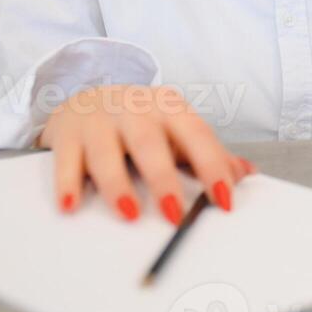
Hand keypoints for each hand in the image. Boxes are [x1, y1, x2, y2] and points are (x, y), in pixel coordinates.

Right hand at [36, 84, 254, 223]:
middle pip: (150, 142)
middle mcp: (135, 109)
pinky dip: (68, 183)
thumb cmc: (142, 122)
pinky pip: (66, 160)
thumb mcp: (177, 130)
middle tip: (174, 214)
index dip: (212, 167)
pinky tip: (71, 206)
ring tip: (130, 213)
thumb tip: (245, 174)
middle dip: (163, 178)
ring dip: (118, 185)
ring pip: (107, 152)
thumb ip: (208, 153)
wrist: (90, 98)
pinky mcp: (68, 134)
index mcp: (170, 108)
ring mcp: (99, 120)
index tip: (224, 200)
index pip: (197, 135)